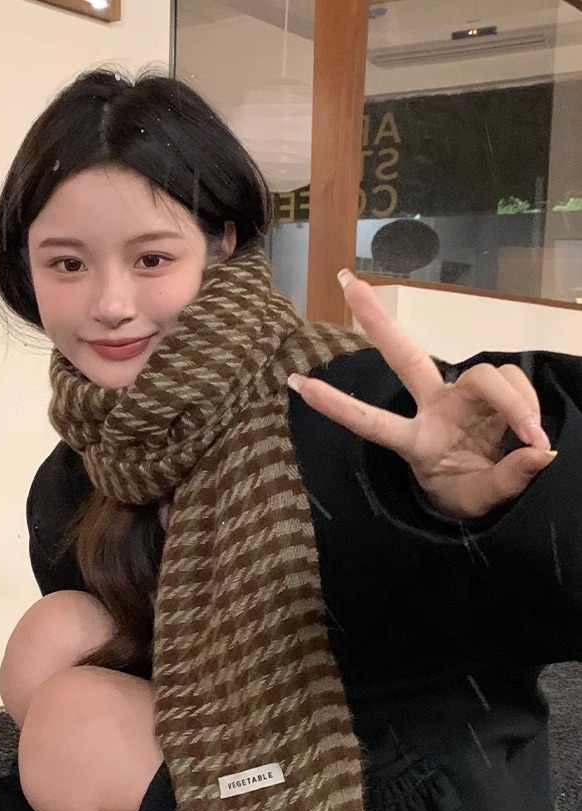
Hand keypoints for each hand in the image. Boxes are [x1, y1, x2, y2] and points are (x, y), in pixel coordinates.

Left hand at [288, 270, 556, 518]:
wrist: (493, 493)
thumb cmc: (468, 495)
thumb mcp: (480, 501)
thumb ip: (507, 478)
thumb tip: (542, 453)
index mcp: (416, 442)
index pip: (372, 423)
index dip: (338, 406)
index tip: (297, 385)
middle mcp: (433, 409)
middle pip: (405, 356)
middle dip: (377, 320)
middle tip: (346, 281)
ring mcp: (459, 396)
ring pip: (484, 375)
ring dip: (514, 403)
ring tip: (533, 438)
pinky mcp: (489, 391)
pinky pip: (512, 381)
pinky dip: (527, 403)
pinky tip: (535, 433)